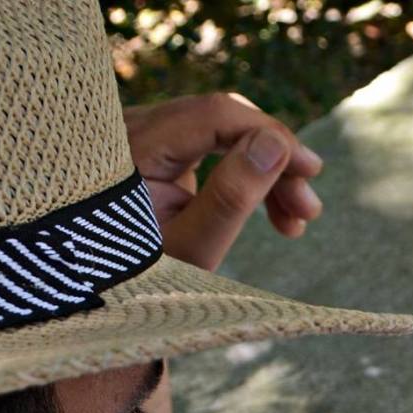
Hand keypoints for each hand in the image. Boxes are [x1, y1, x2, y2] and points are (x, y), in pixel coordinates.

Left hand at [123, 93, 324, 270]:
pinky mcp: (153, 149)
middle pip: (221, 121)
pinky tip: (274, 211)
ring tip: (296, 220)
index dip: (271, 135)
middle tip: (308, 210)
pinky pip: (208, 146)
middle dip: (273, 158)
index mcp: (134, 148)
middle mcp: (132, 128)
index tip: (312, 171)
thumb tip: (276, 144)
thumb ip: (230, 197)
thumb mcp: (191, 249)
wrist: (100, 297)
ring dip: (263, 169)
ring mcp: (142, 135)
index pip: (214, 115)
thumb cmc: (140, 280)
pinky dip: (241, 173)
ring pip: (220, 133)